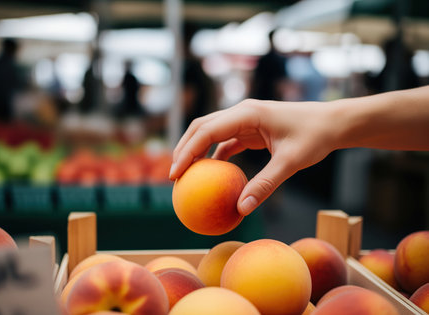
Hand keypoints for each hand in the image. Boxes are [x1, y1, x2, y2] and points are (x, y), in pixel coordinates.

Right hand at [169, 99, 336, 215]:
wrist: (332, 122)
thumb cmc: (314, 137)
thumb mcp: (290, 162)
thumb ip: (265, 184)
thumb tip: (241, 209)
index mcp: (247, 113)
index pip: (207, 131)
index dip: (187, 152)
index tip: (175, 173)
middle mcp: (241, 112)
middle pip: (201, 127)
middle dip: (184, 149)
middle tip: (174, 176)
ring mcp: (244, 119)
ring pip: (210, 133)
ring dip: (196, 152)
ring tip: (185, 175)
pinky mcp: (250, 129)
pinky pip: (225, 142)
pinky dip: (214, 157)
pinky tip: (211, 175)